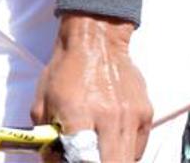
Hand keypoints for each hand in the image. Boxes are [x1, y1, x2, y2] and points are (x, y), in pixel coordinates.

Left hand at [32, 15, 150, 161]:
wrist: (96, 38)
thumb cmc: (65, 67)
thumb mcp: (43, 99)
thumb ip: (46, 135)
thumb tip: (53, 161)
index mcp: (78, 114)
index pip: (83, 160)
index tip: (71, 160)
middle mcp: (108, 119)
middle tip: (87, 159)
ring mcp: (131, 117)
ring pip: (129, 160)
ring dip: (113, 159)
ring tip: (100, 150)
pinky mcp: (146, 114)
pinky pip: (138, 147)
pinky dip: (126, 151)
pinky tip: (112, 139)